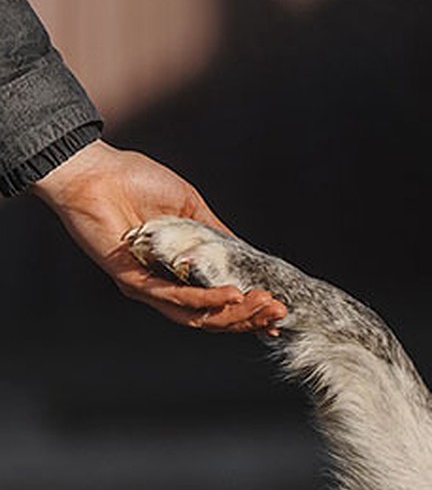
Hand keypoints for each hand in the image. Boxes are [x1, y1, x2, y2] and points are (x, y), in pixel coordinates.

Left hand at [32, 140, 286, 330]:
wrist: (95, 172)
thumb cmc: (136, 182)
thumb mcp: (192, 209)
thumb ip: (216, 235)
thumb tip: (246, 255)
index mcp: (176, 271)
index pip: (215, 302)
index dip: (247, 311)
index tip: (277, 311)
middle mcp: (162, 286)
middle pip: (210, 317)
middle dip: (249, 317)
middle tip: (278, 310)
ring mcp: (146, 287)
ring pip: (196, 315)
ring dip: (234, 314)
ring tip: (263, 304)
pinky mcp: (131, 281)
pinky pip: (174, 297)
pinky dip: (206, 298)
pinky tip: (233, 294)